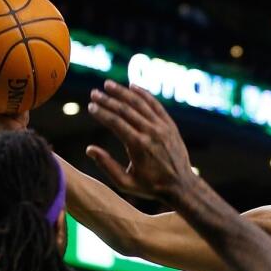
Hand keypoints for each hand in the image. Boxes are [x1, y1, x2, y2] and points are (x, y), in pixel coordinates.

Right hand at [86, 80, 195, 199]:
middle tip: (94, 92)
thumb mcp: (126, 183)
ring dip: (123, 92)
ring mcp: (162, 127)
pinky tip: (132, 86)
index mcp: (138, 146)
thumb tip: (89, 149)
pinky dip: (144, 95)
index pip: (115, 123)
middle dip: (108, 100)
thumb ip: (107, 166)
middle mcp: (151, 133)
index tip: (91, 106)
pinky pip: (156, 105)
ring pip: (140, 104)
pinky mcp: (170, 125)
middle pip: (125, 110)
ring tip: (108, 84)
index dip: (101, 113)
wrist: (181, 185)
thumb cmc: (151, 186)